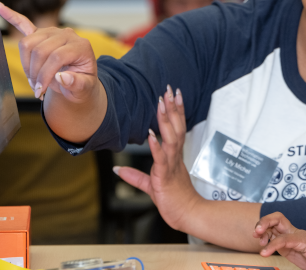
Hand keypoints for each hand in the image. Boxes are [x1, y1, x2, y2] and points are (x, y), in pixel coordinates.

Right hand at [0, 0, 99, 101]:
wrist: (79, 77)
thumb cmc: (82, 83)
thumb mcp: (85, 88)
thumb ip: (77, 84)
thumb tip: (62, 77)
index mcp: (80, 45)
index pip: (56, 57)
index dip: (45, 75)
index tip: (40, 91)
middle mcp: (66, 34)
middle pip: (39, 50)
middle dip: (34, 73)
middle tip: (36, 88)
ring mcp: (52, 31)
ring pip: (28, 43)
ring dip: (26, 64)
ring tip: (33, 78)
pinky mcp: (41, 33)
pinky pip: (23, 23)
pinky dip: (9, 15)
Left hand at [115, 85, 199, 230]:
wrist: (188, 214)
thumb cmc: (174, 200)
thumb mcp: (151, 185)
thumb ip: (134, 176)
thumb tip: (117, 170)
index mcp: (173, 155)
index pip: (176, 127)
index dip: (175, 110)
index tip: (173, 94)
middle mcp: (174, 156)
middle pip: (176, 127)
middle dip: (172, 108)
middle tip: (170, 89)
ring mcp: (171, 165)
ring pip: (171, 138)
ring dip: (165, 120)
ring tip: (161, 104)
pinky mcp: (166, 176)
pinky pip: (161, 159)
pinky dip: (156, 146)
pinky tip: (151, 135)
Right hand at [254, 213, 305, 269]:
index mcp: (302, 237)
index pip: (284, 237)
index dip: (273, 243)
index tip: (264, 252)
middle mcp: (294, 234)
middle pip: (277, 220)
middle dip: (265, 222)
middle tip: (256, 232)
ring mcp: (289, 237)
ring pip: (272, 226)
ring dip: (262, 229)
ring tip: (257, 239)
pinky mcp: (286, 244)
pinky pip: (272, 236)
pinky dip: (264, 236)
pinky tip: (261, 243)